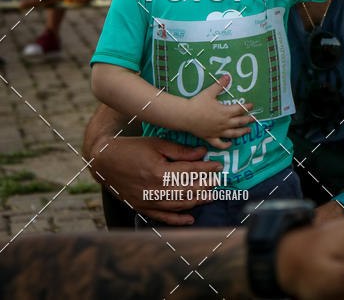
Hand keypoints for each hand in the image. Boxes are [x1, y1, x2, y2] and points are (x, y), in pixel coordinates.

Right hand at [86, 135, 222, 224]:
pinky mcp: (141, 207)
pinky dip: (177, 219)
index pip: (189, 171)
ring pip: (178, 205)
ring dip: (196, 201)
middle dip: (205, 185)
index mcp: (159, 171)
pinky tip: (191, 218)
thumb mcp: (156, 143)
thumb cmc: (131, 147)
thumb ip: (180, 150)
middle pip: (187, 189)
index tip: (218, 166)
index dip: (206, 168)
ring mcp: (147, 201)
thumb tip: (201, 152)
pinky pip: (162, 216)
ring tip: (210, 195)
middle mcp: (154, 189)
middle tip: (218, 181)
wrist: (105, 160)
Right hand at [186, 75, 253, 148]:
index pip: (240, 109)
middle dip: (248, 120)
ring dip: (242, 132)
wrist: (186, 116)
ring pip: (233, 133)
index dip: (247, 107)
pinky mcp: (210, 138)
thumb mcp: (210, 92)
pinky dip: (226, 145)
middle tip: (255, 118)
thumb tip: (228, 76)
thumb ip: (220, 84)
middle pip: (239, 122)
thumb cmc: (198, 103)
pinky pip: (220, 144)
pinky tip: (230, 144)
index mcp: (225, 112)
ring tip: (248, 131)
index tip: (252, 105)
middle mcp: (224, 123)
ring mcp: (218, 132)